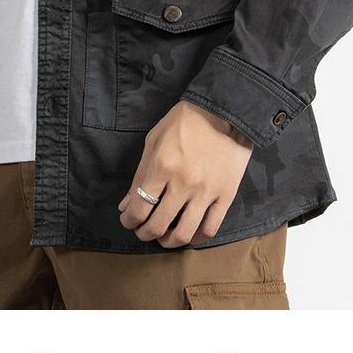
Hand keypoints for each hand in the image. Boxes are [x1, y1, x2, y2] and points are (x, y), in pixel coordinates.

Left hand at [118, 101, 252, 247]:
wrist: (225, 111)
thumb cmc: (184, 121)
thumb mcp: (154, 140)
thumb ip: (140, 174)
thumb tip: (126, 204)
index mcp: (162, 167)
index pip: (139, 207)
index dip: (129, 220)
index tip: (128, 220)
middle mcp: (183, 184)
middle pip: (158, 225)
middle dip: (144, 233)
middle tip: (142, 231)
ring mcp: (206, 192)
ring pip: (184, 234)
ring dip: (168, 242)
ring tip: (163, 238)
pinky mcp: (226, 196)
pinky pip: (210, 228)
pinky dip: (196, 238)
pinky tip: (189, 233)